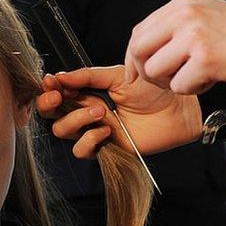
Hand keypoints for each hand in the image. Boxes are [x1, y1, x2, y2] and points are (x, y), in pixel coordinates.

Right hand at [36, 66, 202, 157]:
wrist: (176, 107)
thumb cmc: (152, 89)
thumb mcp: (116, 76)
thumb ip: (87, 77)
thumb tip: (60, 76)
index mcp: (87, 93)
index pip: (57, 94)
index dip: (49, 89)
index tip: (51, 82)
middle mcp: (86, 113)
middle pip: (52, 115)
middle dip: (49, 105)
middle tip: (59, 96)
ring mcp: (94, 131)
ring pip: (63, 132)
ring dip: (76, 119)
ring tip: (100, 109)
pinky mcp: (106, 148)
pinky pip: (82, 150)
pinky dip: (90, 138)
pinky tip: (106, 128)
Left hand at [124, 0, 225, 93]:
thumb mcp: (205, 15)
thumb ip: (175, 27)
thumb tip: (141, 51)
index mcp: (183, 3)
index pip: (140, 32)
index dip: (133, 57)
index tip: (135, 73)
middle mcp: (185, 15)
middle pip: (139, 50)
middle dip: (145, 72)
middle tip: (165, 80)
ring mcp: (194, 36)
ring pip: (155, 71)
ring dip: (171, 82)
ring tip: (194, 76)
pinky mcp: (205, 59)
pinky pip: (179, 86)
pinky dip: (193, 90)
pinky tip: (210, 80)